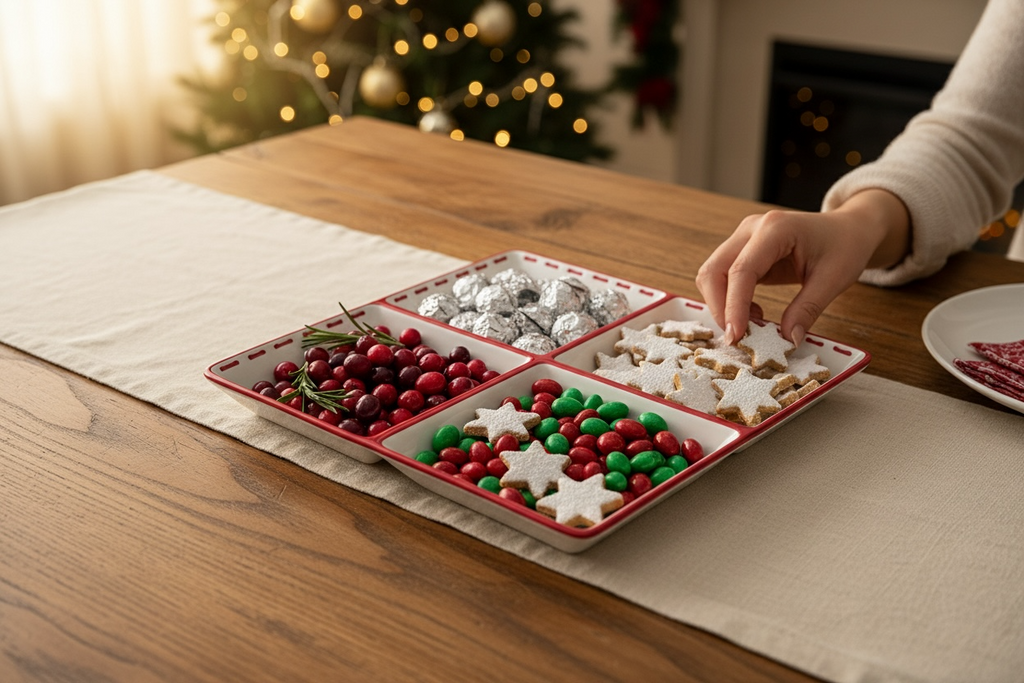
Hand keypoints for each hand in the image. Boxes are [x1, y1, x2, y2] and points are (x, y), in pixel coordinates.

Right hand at [695, 189, 909, 344]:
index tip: (736, 337)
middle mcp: (751, 229)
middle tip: (738, 338)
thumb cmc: (845, 246)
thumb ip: (808, 309)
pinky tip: (754, 314)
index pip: (742, 270)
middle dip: (720, 307)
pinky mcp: (742, 251)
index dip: (734, 306)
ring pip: (712, 274)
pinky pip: (723, 278)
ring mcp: (743, 238)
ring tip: (751, 325)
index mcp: (775, 229)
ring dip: (722, 305)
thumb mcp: (834, 278)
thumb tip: (787, 340)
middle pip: (714, 270)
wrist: (848, 228)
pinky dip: (730, 301)